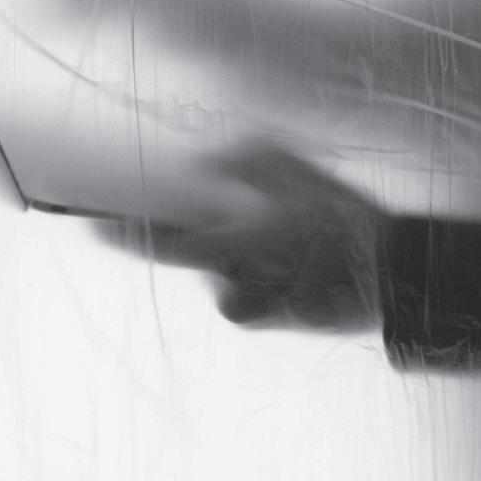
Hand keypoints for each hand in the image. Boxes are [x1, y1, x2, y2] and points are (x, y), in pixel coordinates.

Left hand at [97, 139, 386, 330]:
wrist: (392, 283)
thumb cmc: (346, 224)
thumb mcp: (302, 174)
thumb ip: (246, 160)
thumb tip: (201, 164)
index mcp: (238, 247)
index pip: (163, 244)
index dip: (121, 234)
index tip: (89, 223)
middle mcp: (232, 284)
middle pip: (196, 251)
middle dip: (210, 225)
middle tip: (248, 204)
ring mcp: (245, 308)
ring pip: (220, 267)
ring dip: (237, 246)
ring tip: (289, 230)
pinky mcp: (259, 320)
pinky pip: (240, 287)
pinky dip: (254, 268)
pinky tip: (293, 257)